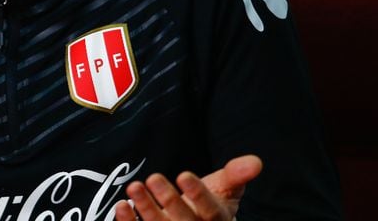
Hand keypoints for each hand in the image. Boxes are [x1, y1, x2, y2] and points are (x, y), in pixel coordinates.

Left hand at [114, 155, 261, 220]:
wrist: (194, 220)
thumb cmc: (210, 203)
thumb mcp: (226, 188)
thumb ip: (237, 175)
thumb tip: (256, 162)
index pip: (210, 211)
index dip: (198, 194)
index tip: (183, 174)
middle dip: (169, 200)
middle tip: (154, 177)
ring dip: (146, 208)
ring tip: (134, 187)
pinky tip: (121, 206)